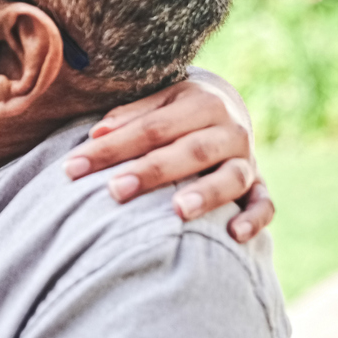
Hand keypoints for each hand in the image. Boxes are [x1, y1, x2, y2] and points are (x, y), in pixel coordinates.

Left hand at [62, 78, 274, 242]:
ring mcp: (247, 159)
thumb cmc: (176, 112)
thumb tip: (96, 133)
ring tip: (178, 210)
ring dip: (206, 194)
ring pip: (231, 177)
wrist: (228, 109)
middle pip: (188, 151)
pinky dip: (254, 219)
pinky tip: (234, 235)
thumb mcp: (158, 102)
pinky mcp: (259, 185)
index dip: (111, 148)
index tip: (73, 168)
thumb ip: (129, 116)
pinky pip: (264, 204)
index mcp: (200, 102)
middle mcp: (229, 130)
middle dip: (150, 172)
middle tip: (115, 190)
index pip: (150, 128)